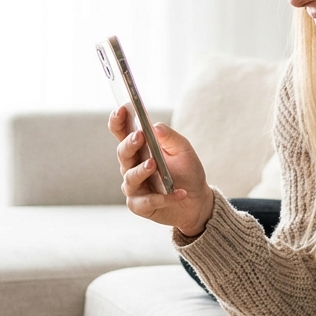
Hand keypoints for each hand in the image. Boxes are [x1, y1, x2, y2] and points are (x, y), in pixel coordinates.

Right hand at [109, 105, 214, 236]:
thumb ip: (170, 137)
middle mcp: (132, 166)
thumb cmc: (187, 172)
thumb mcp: (184, 151)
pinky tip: (178, 193)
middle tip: (139, 136)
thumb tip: (155, 127)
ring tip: (153, 164)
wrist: (197, 201)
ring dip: (141, 170)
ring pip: (130, 178)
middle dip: (129, 144)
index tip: (121, 109)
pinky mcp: (140, 205)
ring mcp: (134, 187)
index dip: (118, 121)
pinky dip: (162, 197)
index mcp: (140, 149)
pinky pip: (146, 201)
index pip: (123, 133)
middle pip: (123, 153)